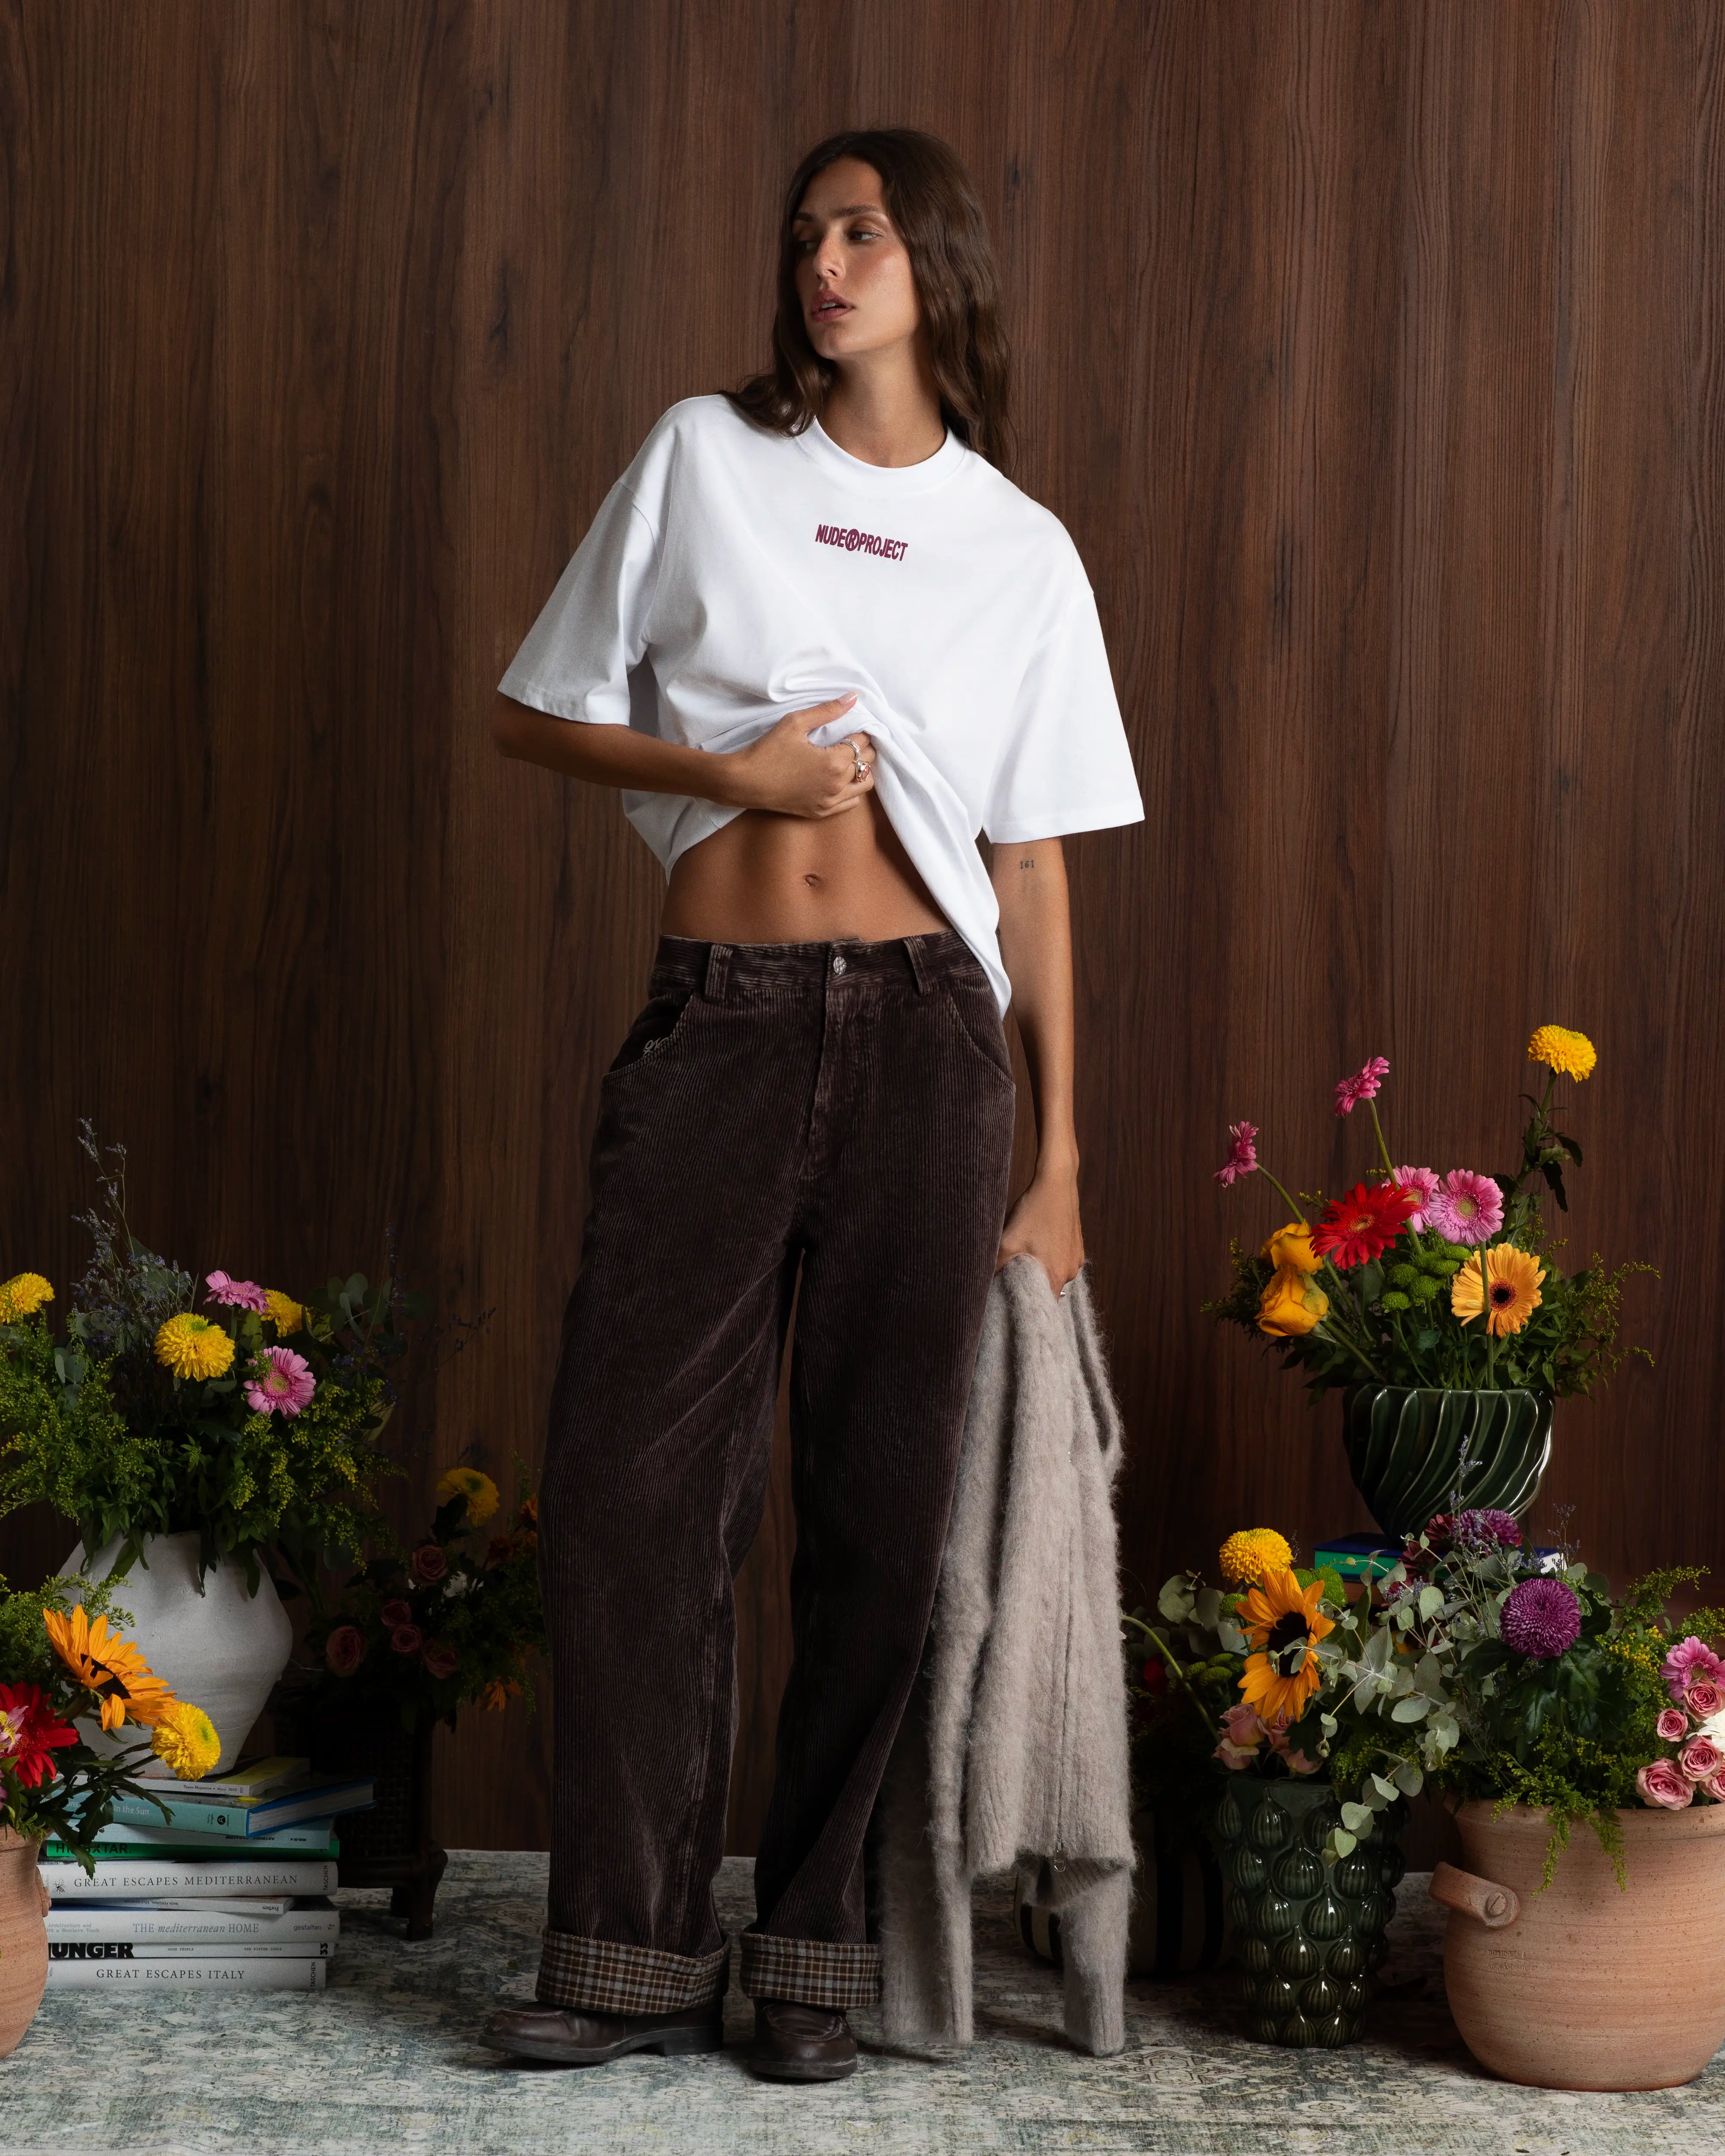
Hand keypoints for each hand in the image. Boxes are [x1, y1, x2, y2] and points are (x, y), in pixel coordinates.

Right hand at [723, 694, 875, 816]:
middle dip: (865, 747)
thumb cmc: (768, 750)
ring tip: (849, 758)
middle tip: (853, 737)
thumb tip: (854, 697)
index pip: (863, 742)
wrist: (746, 782)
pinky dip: (852, 789)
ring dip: (862, 769)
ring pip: (864, 784)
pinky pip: (851, 802)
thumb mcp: (795, 723)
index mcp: (834, 762)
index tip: (855, 724)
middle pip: (867, 762)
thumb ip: (827, 710)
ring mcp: (830, 801)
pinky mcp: (821, 812)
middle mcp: (837, 785)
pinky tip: (842, 777)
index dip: (861, 730)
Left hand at [995, 1161, 1083, 1299]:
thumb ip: (996, 1267)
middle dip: (1029, 1286)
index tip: (1012, 1303)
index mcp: (1056, 1275)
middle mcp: (1071, 1272)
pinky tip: (1036, 1243)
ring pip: (1053, 1274)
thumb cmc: (1033, 1211)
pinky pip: (1060, 1261)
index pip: (1042, 1306)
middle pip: (1047, 1290)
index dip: (1026, 1306)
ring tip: (1024, 1255)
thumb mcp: (1007, 1241)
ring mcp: (1076, 1259)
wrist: (1056, 1183)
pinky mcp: (1077, 1247)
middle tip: (1012, 1275)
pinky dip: (1047, 1258)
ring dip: (1038, 1270)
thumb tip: (982, 1285)